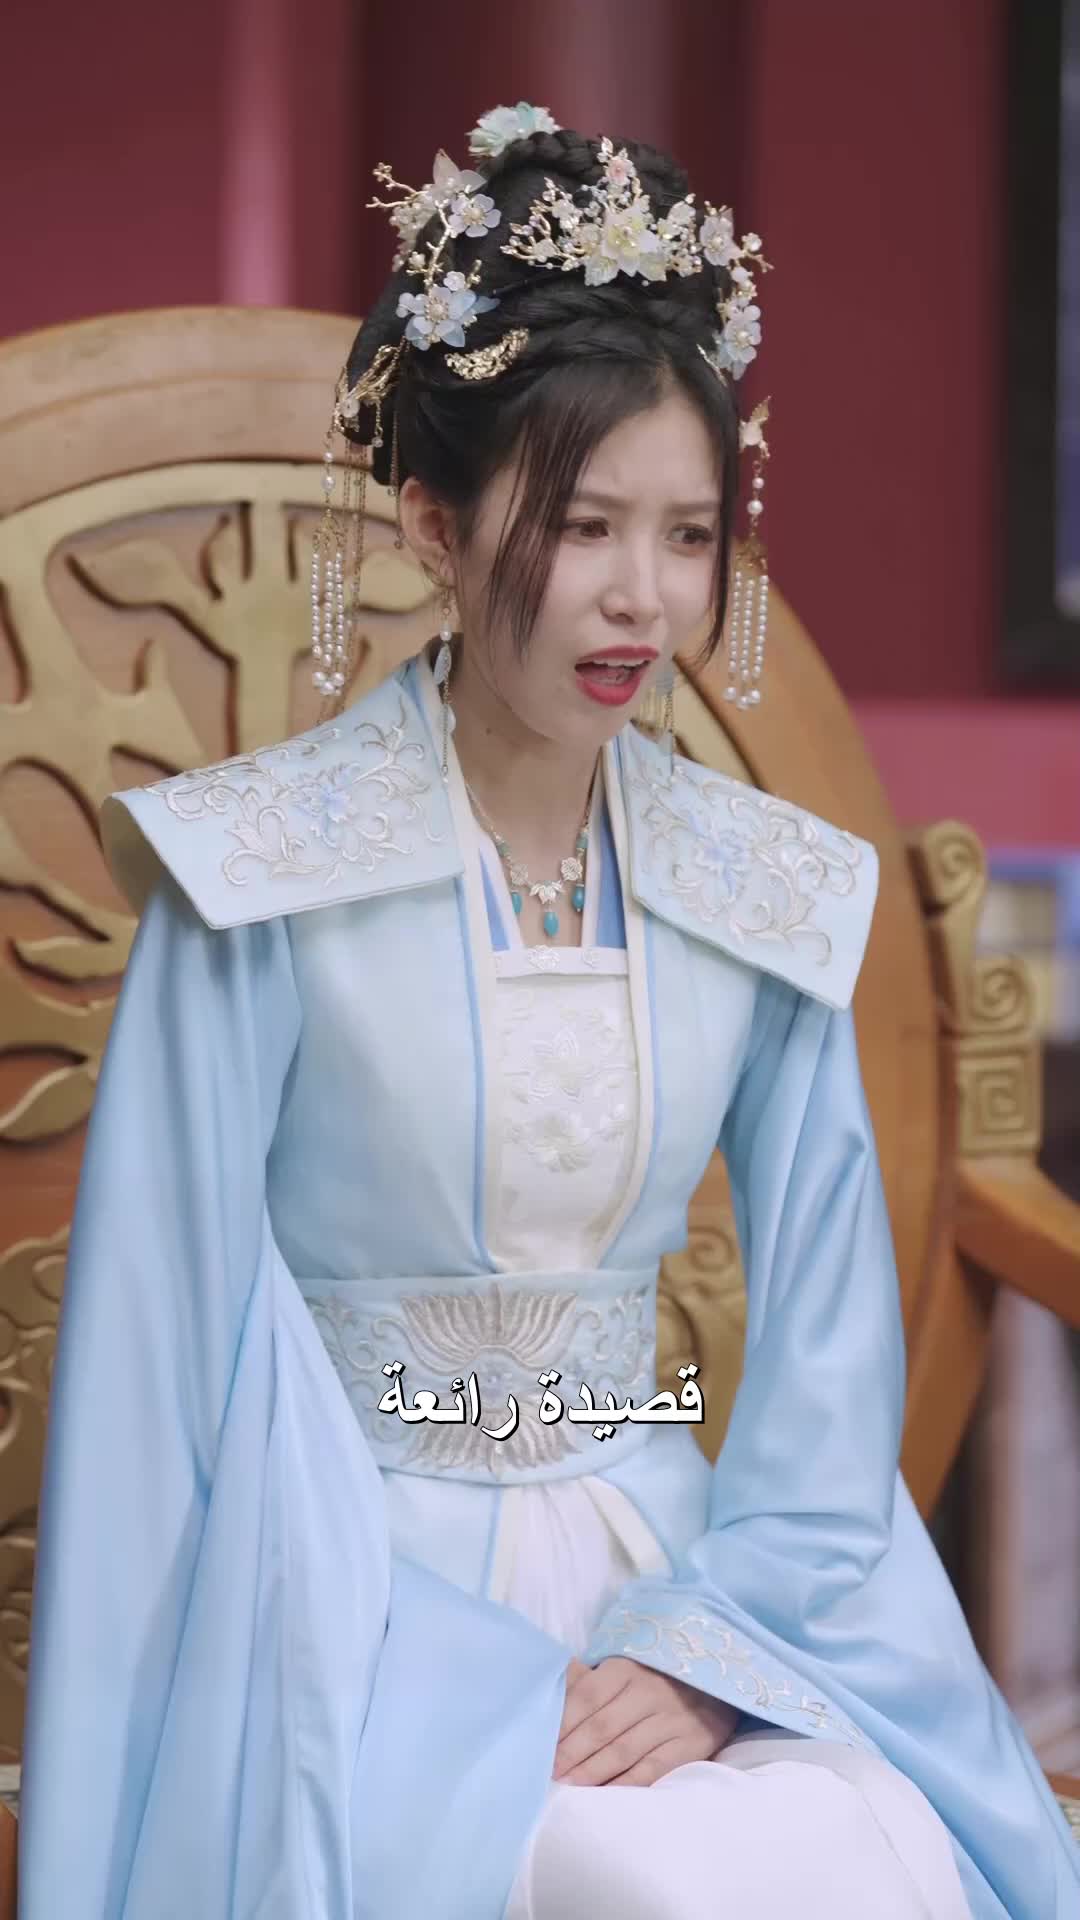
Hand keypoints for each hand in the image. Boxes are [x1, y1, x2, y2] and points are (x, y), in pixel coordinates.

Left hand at [553, 1656, 738, 1786]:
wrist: (716, 1681)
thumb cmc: (655, 1677)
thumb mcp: (623, 1667)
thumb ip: (587, 1679)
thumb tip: (549, 1684)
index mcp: (626, 1669)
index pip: (586, 1698)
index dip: (562, 1725)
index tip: (539, 1746)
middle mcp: (648, 1692)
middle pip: (602, 1728)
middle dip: (572, 1753)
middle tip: (549, 1774)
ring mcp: (671, 1720)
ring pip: (624, 1751)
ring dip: (593, 1772)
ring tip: (568, 1787)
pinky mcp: (690, 1744)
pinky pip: (653, 1769)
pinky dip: (627, 1784)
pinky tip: (606, 1795)